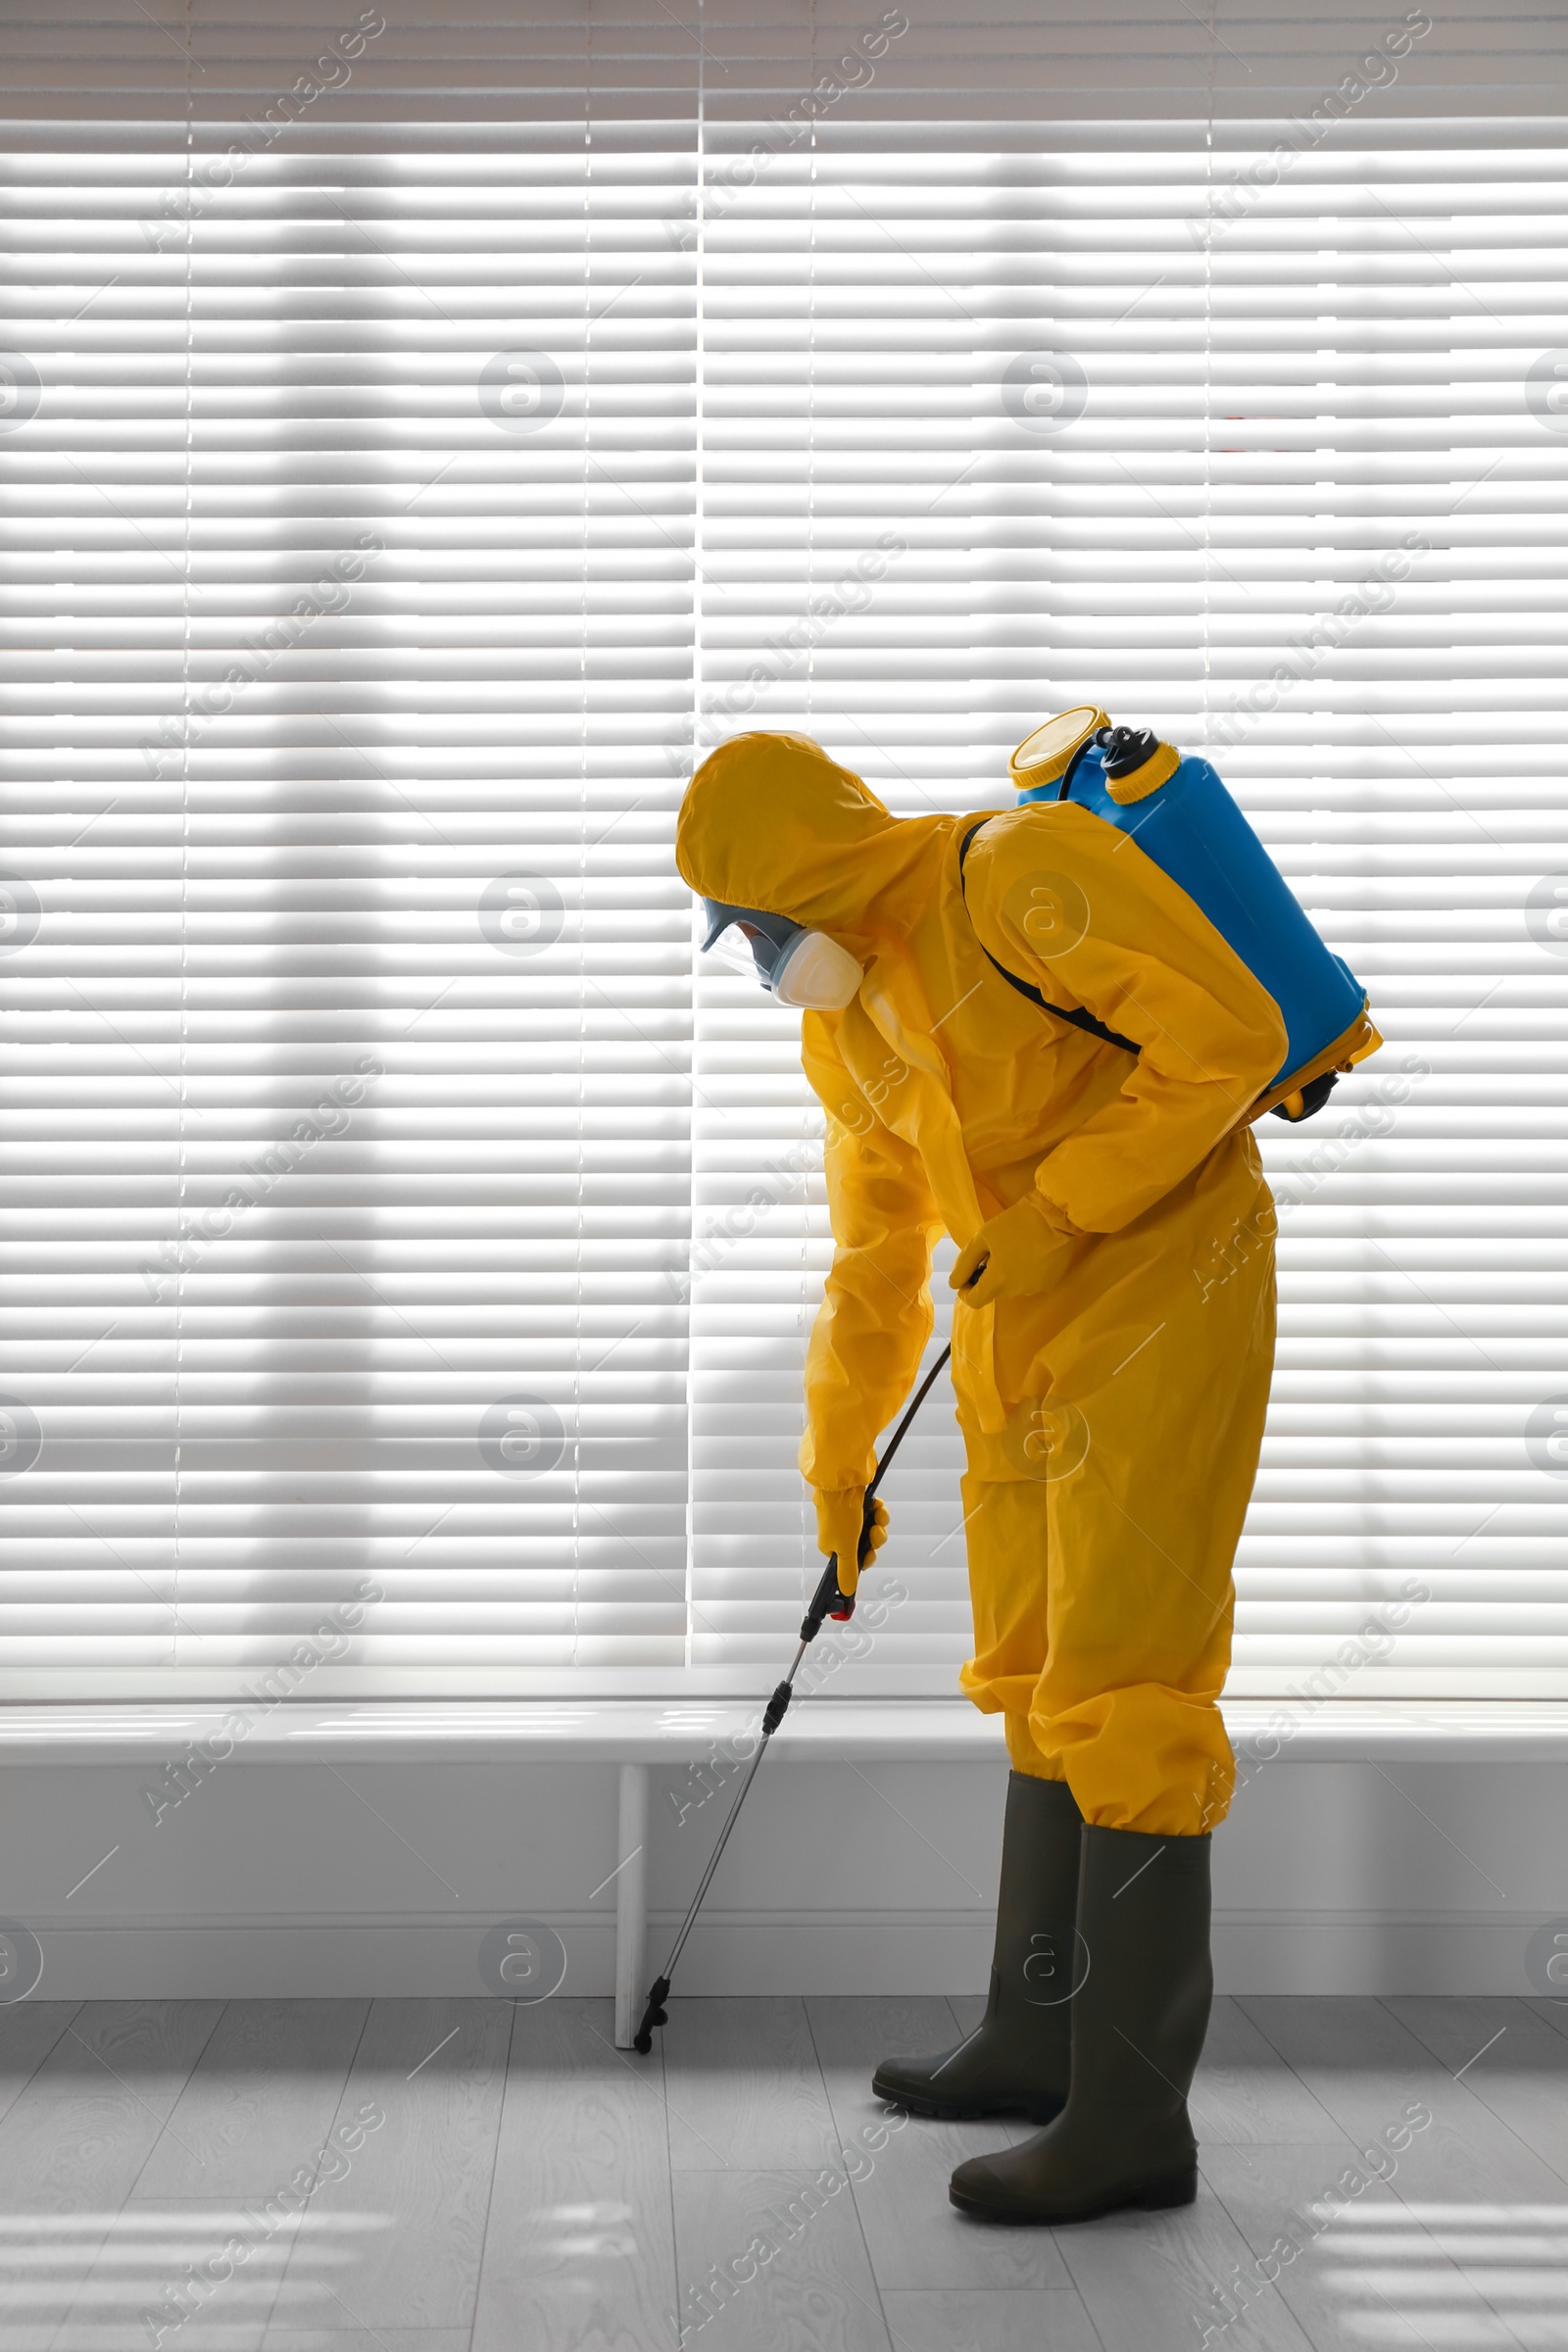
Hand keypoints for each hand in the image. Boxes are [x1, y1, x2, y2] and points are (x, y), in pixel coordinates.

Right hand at [814, 1485, 888, 1600]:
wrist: (843, 1480)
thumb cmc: (839, 1512)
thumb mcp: (845, 1548)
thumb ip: (847, 1572)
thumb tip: (847, 1591)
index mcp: (832, 1545)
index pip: (852, 1561)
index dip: (865, 1559)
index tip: (870, 1555)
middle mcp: (841, 1532)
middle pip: (865, 1546)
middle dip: (874, 1541)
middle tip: (873, 1533)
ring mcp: (852, 1517)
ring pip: (873, 1529)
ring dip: (879, 1525)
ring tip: (876, 1517)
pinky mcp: (861, 1504)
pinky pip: (876, 1514)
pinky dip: (879, 1511)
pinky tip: (876, 1506)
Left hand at [950, 1192, 1074, 1308]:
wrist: (1056, 1216)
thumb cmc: (1016, 1224)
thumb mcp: (983, 1237)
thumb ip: (965, 1263)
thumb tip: (954, 1283)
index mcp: (998, 1282)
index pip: (974, 1301)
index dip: (965, 1290)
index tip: (966, 1276)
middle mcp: (1017, 1292)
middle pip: (995, 1290)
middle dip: (989, 1275)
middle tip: (993, 1251)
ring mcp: (1036, 1288)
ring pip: (1013, 1286)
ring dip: (1008, 1273)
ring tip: (1015, 1248)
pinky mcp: (1051, 1282)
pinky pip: (1031, 1281)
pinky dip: (1026, 1271)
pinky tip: (1032, 1252)